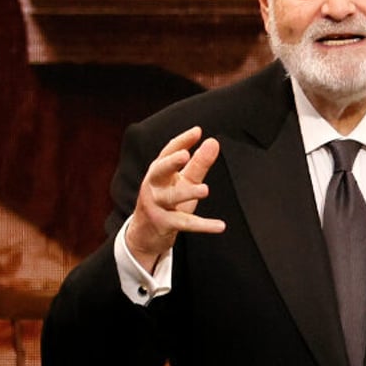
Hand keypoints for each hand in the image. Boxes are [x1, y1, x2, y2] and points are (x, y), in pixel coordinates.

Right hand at [126, 126, 225, 271]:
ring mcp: (156, 205)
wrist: (145, 234)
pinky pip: (185, 223)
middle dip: (171, 162)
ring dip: (187, 192)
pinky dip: (203, 225)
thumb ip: (199, 163)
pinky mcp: (163, 224)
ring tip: (205, 190)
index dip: (182, 141)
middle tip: (184, 155)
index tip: (197, 131)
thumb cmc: (167, 202)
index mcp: (158, 171)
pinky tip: (220, 225)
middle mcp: (154, 185)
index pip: (167, 152)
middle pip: (160, 170)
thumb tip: (213, 141)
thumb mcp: (183, 181)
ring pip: (171, 197)